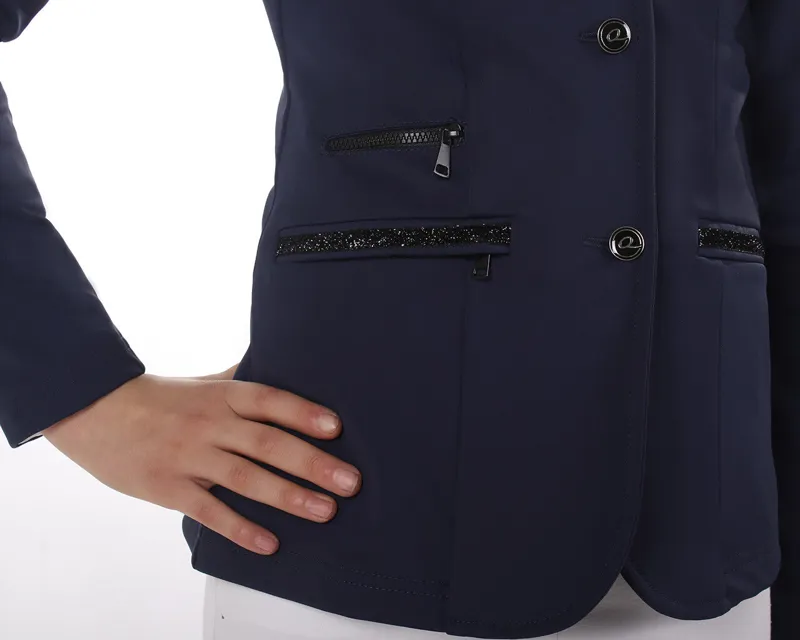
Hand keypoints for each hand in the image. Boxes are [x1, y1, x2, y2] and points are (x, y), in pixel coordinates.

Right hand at [41, 364, 361, 555]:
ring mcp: (190, 457)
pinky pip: (209, 511)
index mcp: (222, 396)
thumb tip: (278, 362)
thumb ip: (240, 379)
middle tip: (350, 481)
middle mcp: (211, 424)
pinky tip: (269, 543)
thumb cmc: (158, 396)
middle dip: (312, 463)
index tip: (336, 428)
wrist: (93, 410)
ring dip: (289, 496)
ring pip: (246, 479)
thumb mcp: (202, 381)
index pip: (270, 401)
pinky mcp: (169, 488)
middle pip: (268, 443)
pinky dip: (240, 528)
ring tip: (325, 511)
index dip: (303, 413)